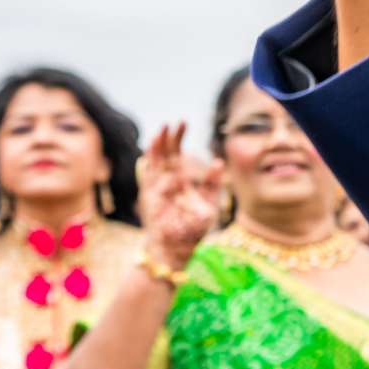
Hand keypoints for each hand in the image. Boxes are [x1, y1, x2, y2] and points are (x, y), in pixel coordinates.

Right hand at [136, 124, 222, 269]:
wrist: (176, 248)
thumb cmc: (193, 230)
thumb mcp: (209, 205)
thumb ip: (213, 184)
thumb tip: (218, 162)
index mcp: (181, 183)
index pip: (179, 156)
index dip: (180, 139)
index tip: (184, 122)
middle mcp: (167, 182)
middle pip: (168, 154)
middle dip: (172, 138)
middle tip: (179, 121)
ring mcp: (157, 187)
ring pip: (157, 160)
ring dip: (161, 144)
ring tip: (165, 127)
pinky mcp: (149, 194)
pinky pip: (149, 171)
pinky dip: (151, 157)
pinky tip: (154, 143)